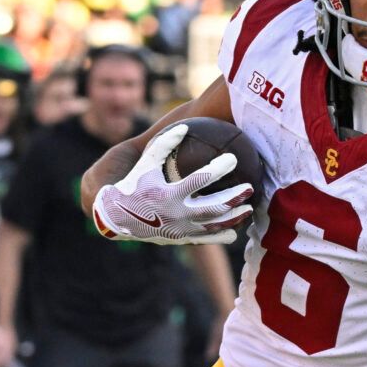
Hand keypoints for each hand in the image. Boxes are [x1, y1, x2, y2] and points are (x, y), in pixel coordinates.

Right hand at [89, 123, 253, 244]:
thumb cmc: (133, 185)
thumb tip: (184, 126)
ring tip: (249, 208)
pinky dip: (222, 234)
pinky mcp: (181, 240)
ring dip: (234, 217)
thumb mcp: (146, 163)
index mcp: (168, 194)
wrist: (116, 217)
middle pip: (213, 207)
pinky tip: (235, 229)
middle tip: (249, 187)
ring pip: (214, 226)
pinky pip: (207, 239)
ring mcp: (180, 230)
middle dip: (234, 197)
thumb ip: (165, 144)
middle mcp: (176, 214)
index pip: (200, 180)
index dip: (219, 168)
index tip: (233, 158)